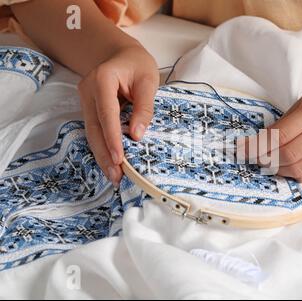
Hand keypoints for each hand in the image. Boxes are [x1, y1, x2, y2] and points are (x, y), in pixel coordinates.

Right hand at [78, 45, 158, 185]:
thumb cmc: (137, 65)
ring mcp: (85, 101)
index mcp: (102, 79)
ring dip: (102, 155)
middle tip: (116, 176)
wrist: (121, 55)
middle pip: (94, 128)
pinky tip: (111, 163)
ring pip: (91, 133)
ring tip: (114, 177)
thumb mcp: (148, 81)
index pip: (107, 113)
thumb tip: (137, 135)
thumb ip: (144, 106)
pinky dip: (103, 147)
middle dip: (104, 154)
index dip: (112, 138)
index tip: (119, 158)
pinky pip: (95, 130)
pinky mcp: (89, 109)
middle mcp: (88, 91)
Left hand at [254, 85, 301, 181]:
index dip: (258, 145)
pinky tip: (281, 167)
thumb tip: (258, 144)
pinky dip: (290, 174)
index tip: (243, 149)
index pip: (281, 134)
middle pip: (289, 154)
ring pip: (297, 167)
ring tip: (266, 162)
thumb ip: (283, 123)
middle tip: (253, 157)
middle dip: (265, 158)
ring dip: (276, 168)